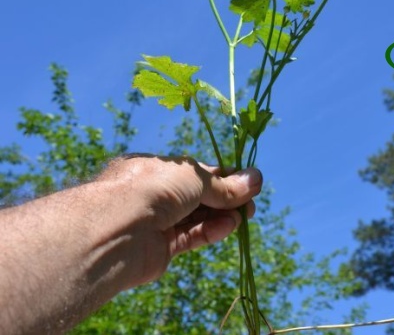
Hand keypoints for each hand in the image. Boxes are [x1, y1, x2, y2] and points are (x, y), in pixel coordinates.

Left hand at [95, 155, 262, 287]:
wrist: (117, 230)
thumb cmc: (153, 188)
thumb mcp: (194, 177)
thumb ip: (224, 184)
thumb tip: (255, 179)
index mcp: (155, 169)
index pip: (195, 172)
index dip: (223, 176)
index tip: (247, 181)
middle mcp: (155, 194)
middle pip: (199, 196)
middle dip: (227, 197)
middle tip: (252, 202)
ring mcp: (157, 221)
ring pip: (197, 217)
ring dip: (223, 214)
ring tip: (246, 213)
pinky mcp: (162, 247)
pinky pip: (191, 236)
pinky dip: (212, 231)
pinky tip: (231, 225)